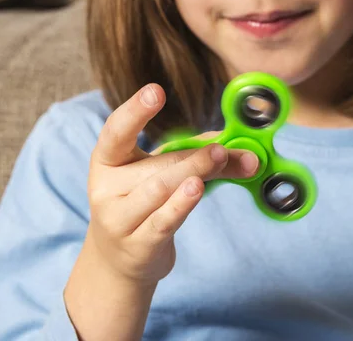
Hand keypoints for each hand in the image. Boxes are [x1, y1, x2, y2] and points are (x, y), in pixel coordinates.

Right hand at [64, 84, 258, 339]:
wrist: (118, 260)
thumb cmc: (143, 205)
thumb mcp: (160, 176)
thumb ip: (199, 157)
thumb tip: (246, 149)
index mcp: (108, 160)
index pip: (116, 131)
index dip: (135, 111)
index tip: (156, 91)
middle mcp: (106, 187)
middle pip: (157, 165)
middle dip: (193, 155)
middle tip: (223, 147)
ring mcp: (119, 218)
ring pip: (159, 189)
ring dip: (193, 172)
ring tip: (219, 159)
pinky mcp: (137, 244)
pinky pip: (163, 220)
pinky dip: (182, 204)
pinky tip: (197, 189)